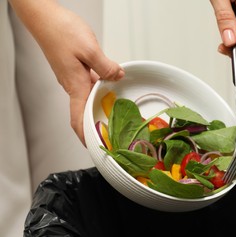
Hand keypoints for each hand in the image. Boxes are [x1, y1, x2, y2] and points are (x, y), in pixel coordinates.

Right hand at [9, 0, 124, 145]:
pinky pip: (88, 86)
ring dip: (97, 108)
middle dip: (94, 125)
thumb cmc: (61, 31)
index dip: (85, 135)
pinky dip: (98, 92)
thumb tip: (118, 76)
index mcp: (75, 85)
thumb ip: (106, 67)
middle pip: (82, 112)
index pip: (78, 118)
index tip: (94, 147)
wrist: (45, 18)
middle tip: (110, 134)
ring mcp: (71, 77)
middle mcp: (72, 85)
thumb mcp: (90, 50)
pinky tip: (109, 88)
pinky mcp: (73, 69)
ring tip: (113, 115)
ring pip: (86, 98)